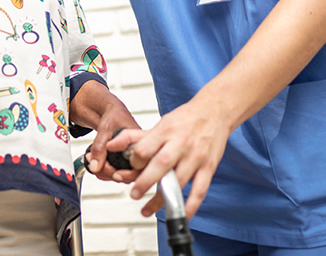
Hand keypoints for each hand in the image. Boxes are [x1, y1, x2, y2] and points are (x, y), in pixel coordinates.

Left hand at [83, 96, 140, 181]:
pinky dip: (105, 170)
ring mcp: (132, 158)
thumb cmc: (114, 115)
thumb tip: (95, 167)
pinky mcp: (124, 161)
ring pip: (122, 175)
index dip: (124, 172)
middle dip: (110, 172)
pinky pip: (117, 171)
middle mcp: (139, 152)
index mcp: (141, 143)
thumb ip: (99, 147)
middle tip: (95, 164)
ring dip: (105, 172)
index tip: (107, 168)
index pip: (138, 166)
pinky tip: (96, 164)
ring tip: (92, 161)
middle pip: (130, 174)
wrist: (110, 112)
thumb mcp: (105, 129)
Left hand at [110, 96, 229, 218]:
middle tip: (134, 194)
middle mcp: (181, 143)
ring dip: (162, 199)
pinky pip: (199, 190)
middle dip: (145, 182)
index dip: (135, 161)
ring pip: (178, 181)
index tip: (131, 168)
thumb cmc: (185, 119)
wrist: (214, 111)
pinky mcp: (209, 167)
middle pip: (161, 165)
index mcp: (166, 131)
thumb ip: (134, 136)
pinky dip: (190, 205)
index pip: (145, 148)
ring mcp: (196, 156)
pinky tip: (179, 214)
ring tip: (147, 209)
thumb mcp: (159, 124)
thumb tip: (111, 145)